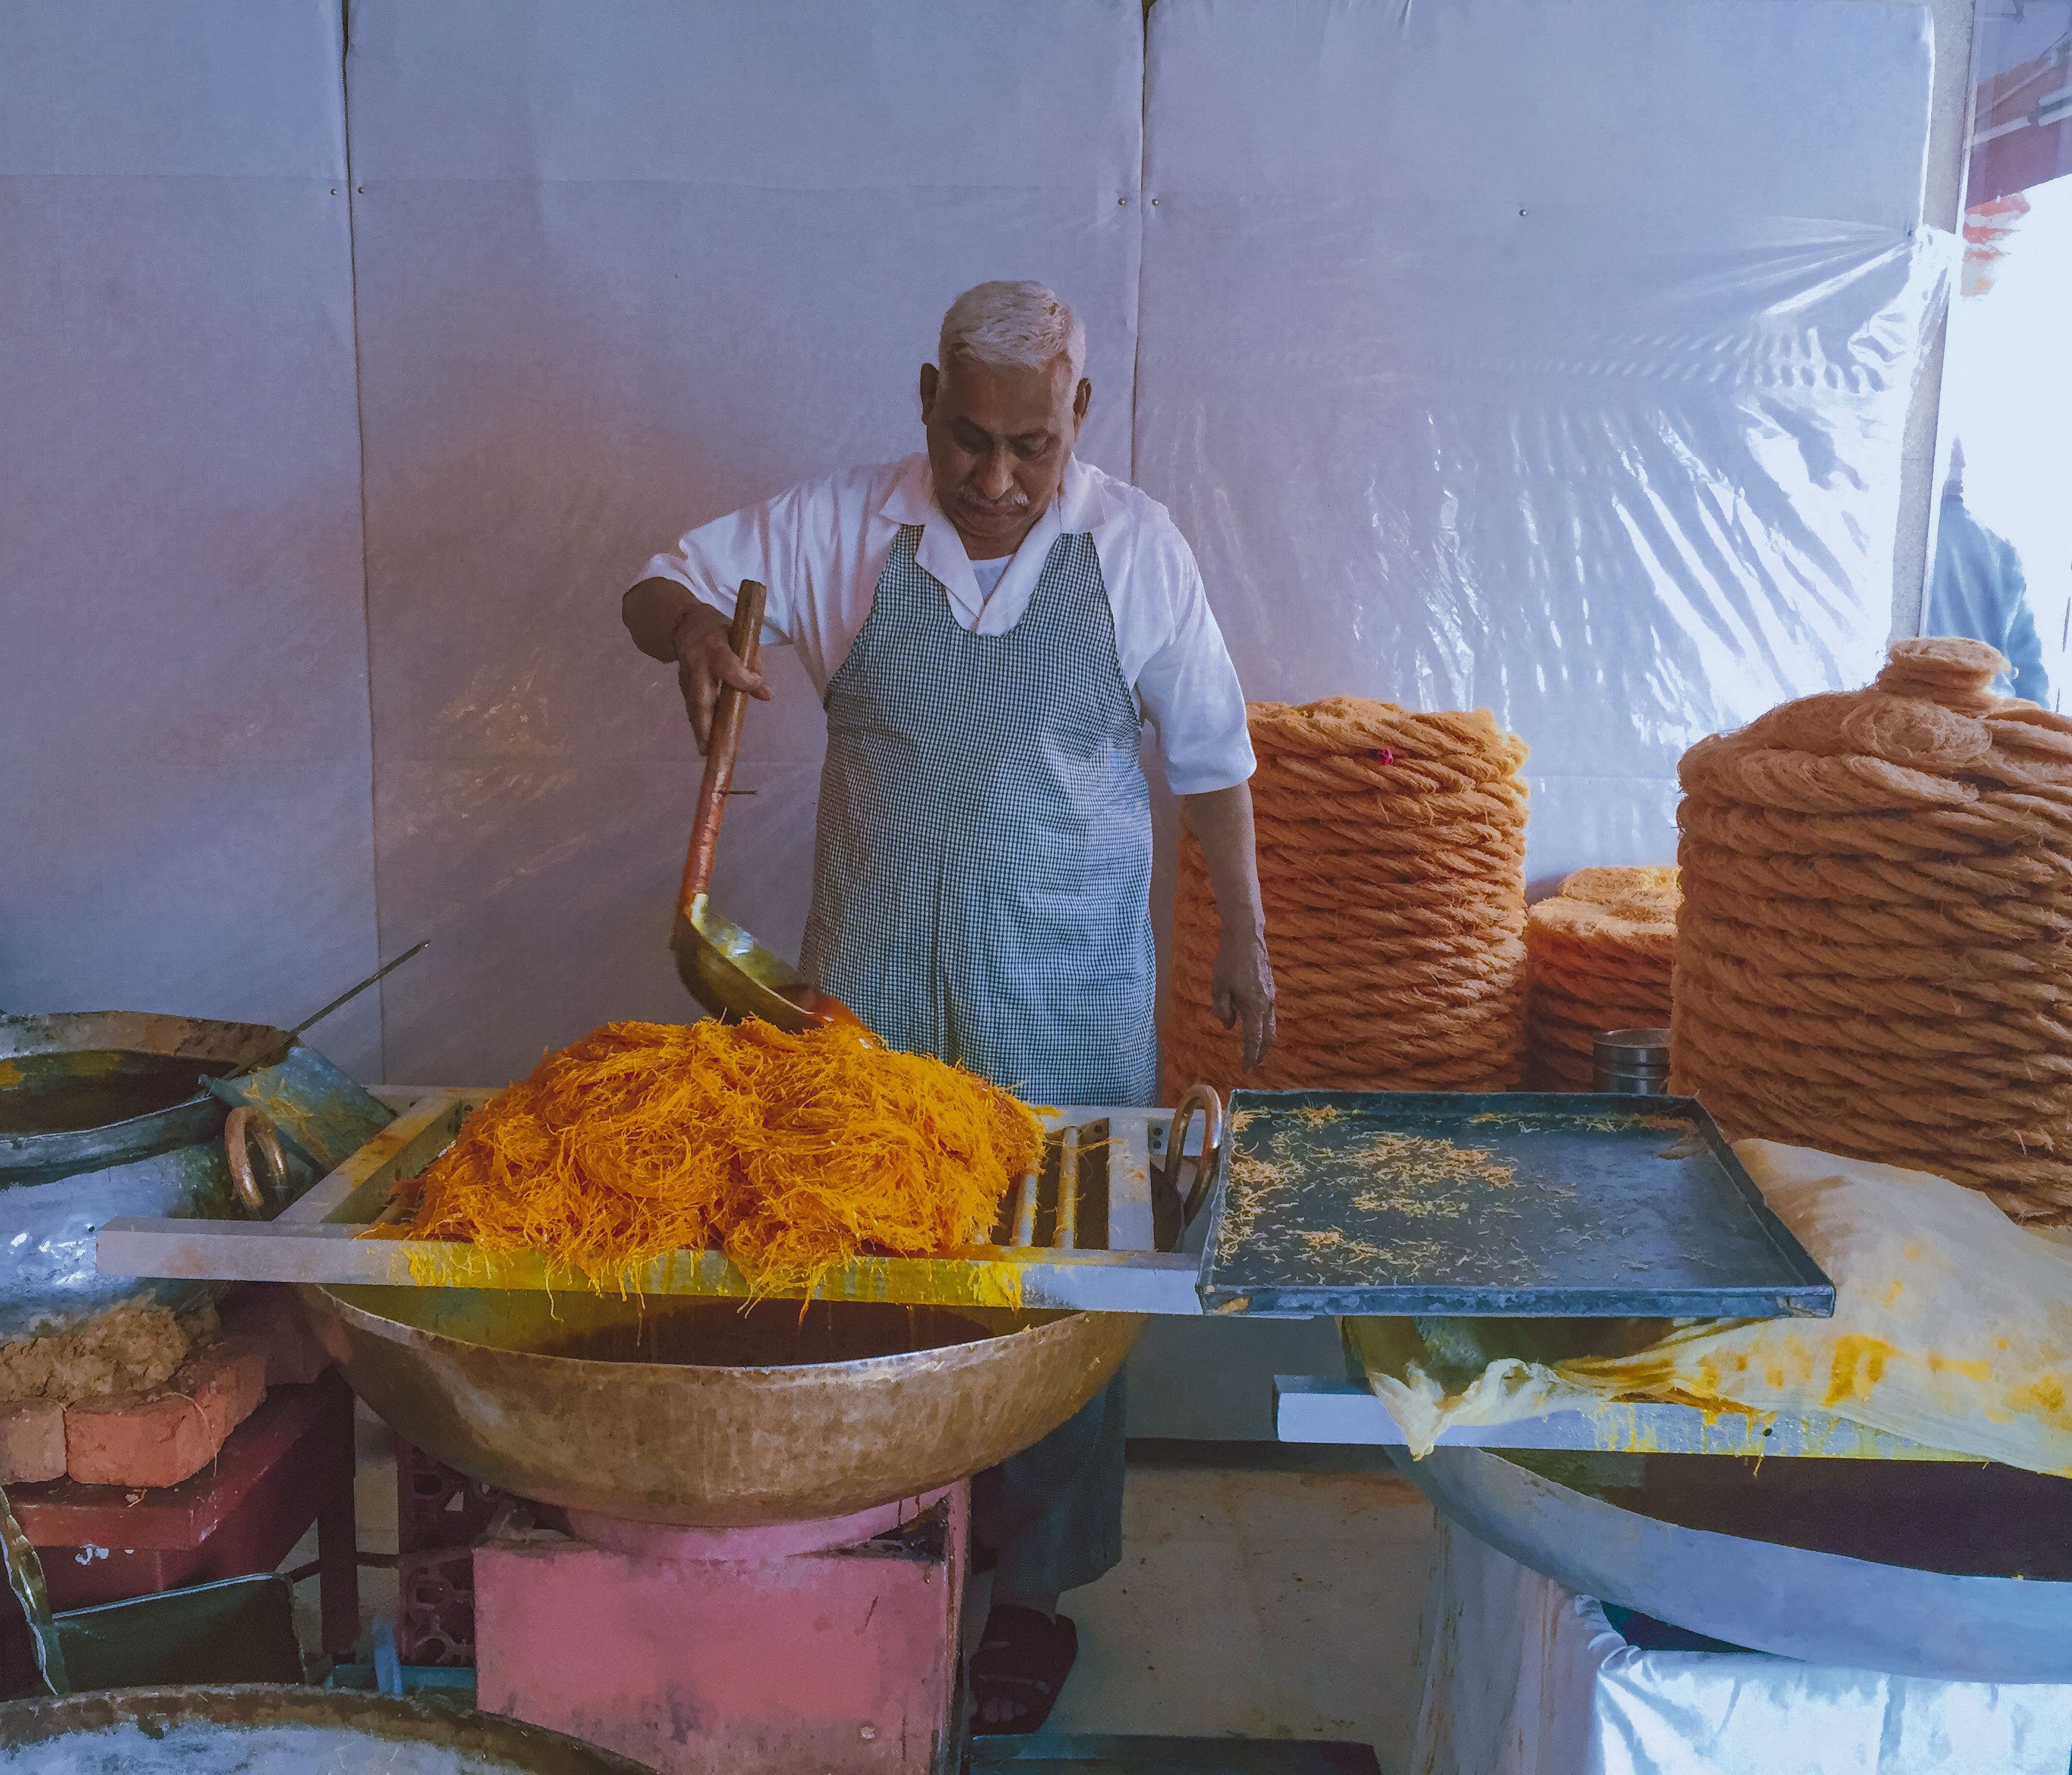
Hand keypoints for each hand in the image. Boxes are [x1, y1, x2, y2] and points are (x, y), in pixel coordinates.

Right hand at [670, 600, 770, 752]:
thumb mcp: (741, 637)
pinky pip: (691, 706)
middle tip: (711, 748)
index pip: (727, 666)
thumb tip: (766, 695)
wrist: (686, 624)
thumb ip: (754, 664)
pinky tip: (707, 739)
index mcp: (714, 646)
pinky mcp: (682, 685)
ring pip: (693, 706)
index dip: (742, 679)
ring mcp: (685, 675)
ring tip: (708, 751)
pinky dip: (699, 723)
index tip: (756, 686)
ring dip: (701, 729)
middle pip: (700, 697)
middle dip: (706, 724)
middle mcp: (696, 663)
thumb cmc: (722, 631)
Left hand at [1211, 922, 1275, 1069]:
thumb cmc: (1229, 961)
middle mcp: (1266, 1004)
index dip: (1251, 1055)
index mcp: (1253, 1007)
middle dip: (1262, 1053)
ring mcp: (1271, 996)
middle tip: (1254, 1064)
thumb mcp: (1218, 988)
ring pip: (1271, 1025)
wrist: (1246, 936)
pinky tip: (1257, 1026)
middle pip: (1268, 1036)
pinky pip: (1270, 1014)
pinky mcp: (1270, 988)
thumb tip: (1229, 1026)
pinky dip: (1265, 1026)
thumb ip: (1223, 1010)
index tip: (1246, 1068)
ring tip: (1257, 1050)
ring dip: (1265, 1040)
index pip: (1254, 1039)